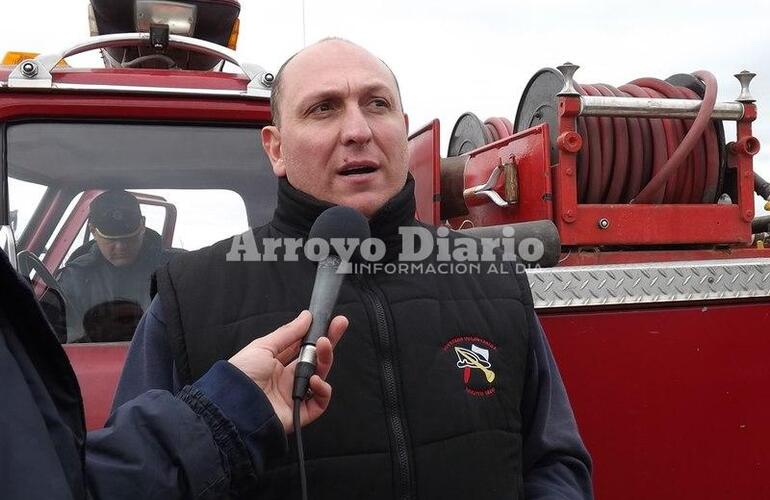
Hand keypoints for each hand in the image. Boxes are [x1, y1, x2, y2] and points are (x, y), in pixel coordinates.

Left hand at [228, 310, 347, 432]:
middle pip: (315, 360)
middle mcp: (287, 378)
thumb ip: (288, 333)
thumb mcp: (263, 347)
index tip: (330, 321)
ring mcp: (294, 395)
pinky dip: (323, 390)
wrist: (234, 405)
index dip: (316, 334)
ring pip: (320, 376)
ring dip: (325, 359)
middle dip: (328, 342)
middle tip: (341, 325)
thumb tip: (306, 317)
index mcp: (276, 363)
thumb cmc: (242, 374)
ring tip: (324, 345)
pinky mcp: (300, 412)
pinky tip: (315, 380)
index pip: (302, 347)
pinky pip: (320, 402)